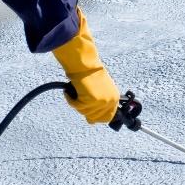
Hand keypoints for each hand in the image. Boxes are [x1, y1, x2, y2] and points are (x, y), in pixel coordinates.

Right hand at [52, 9, 120, 124]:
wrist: (85, 64)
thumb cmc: (90, 73)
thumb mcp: (100, 90)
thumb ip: (99, 103)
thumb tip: (92, 121)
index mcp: (115, 98)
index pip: (108, 117)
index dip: (96, 117)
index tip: (88, 114)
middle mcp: (110, 101)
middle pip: (94, 117)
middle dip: (84, 109)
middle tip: (79, 99)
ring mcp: (101, 102)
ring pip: (84, 112)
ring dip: (77, 103)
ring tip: (75, 92)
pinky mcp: (91, 100)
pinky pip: (77, 106)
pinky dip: (71, 100)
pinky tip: (70, 91)